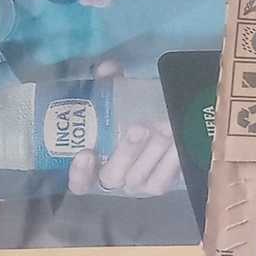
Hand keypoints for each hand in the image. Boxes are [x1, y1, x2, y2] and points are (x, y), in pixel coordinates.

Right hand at [66, 61, 181, 197]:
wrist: (157, 129)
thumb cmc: (121, 117)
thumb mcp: (113, 100)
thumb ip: (107, 83)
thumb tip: (107, 69)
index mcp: (90, 167)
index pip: (78, 182)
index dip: (79, 173)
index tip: (85, 153)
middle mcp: (112, 180)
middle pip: (113, 176)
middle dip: (127, 152)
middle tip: (140, 128)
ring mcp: (135, 186)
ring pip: (140, 178)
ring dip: (153, 153)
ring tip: (165, 128)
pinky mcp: (158, 185)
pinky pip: (164, 180)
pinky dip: (170, 162)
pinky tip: (178, 143)